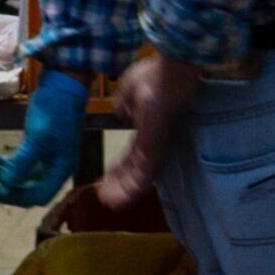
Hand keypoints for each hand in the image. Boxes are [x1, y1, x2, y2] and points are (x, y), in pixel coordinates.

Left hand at [0, 71, 85, 207]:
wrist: (63, 83)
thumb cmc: (55, 110)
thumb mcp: (38, 137)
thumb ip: (22, 163)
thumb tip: (5, 186)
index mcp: (62, 169)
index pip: (37, 196)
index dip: (14, 196)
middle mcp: (55, 167)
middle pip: (27, 189)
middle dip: (4, 186)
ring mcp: (47, 158)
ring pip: (20, 175)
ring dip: (0, 172)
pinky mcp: (38, 147)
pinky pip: (19, 162)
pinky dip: (3, 162)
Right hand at [94, 52, 199, 211]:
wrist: (170, 70)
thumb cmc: (153, 76)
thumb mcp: (128, 92)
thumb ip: (123, 107)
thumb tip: (122, 114)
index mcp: (146, 128)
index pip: (132, 155)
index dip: (118, 168)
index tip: (104, 181)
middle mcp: (153, 141)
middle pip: (134, 168)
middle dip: (119, 183)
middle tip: (104, 198)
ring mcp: (156, 146)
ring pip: (139, 176)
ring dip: (123, 191)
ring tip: (108, 204)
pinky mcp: (157, 147)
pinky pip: (144, 174)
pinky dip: (130, 189)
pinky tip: (116, 201)